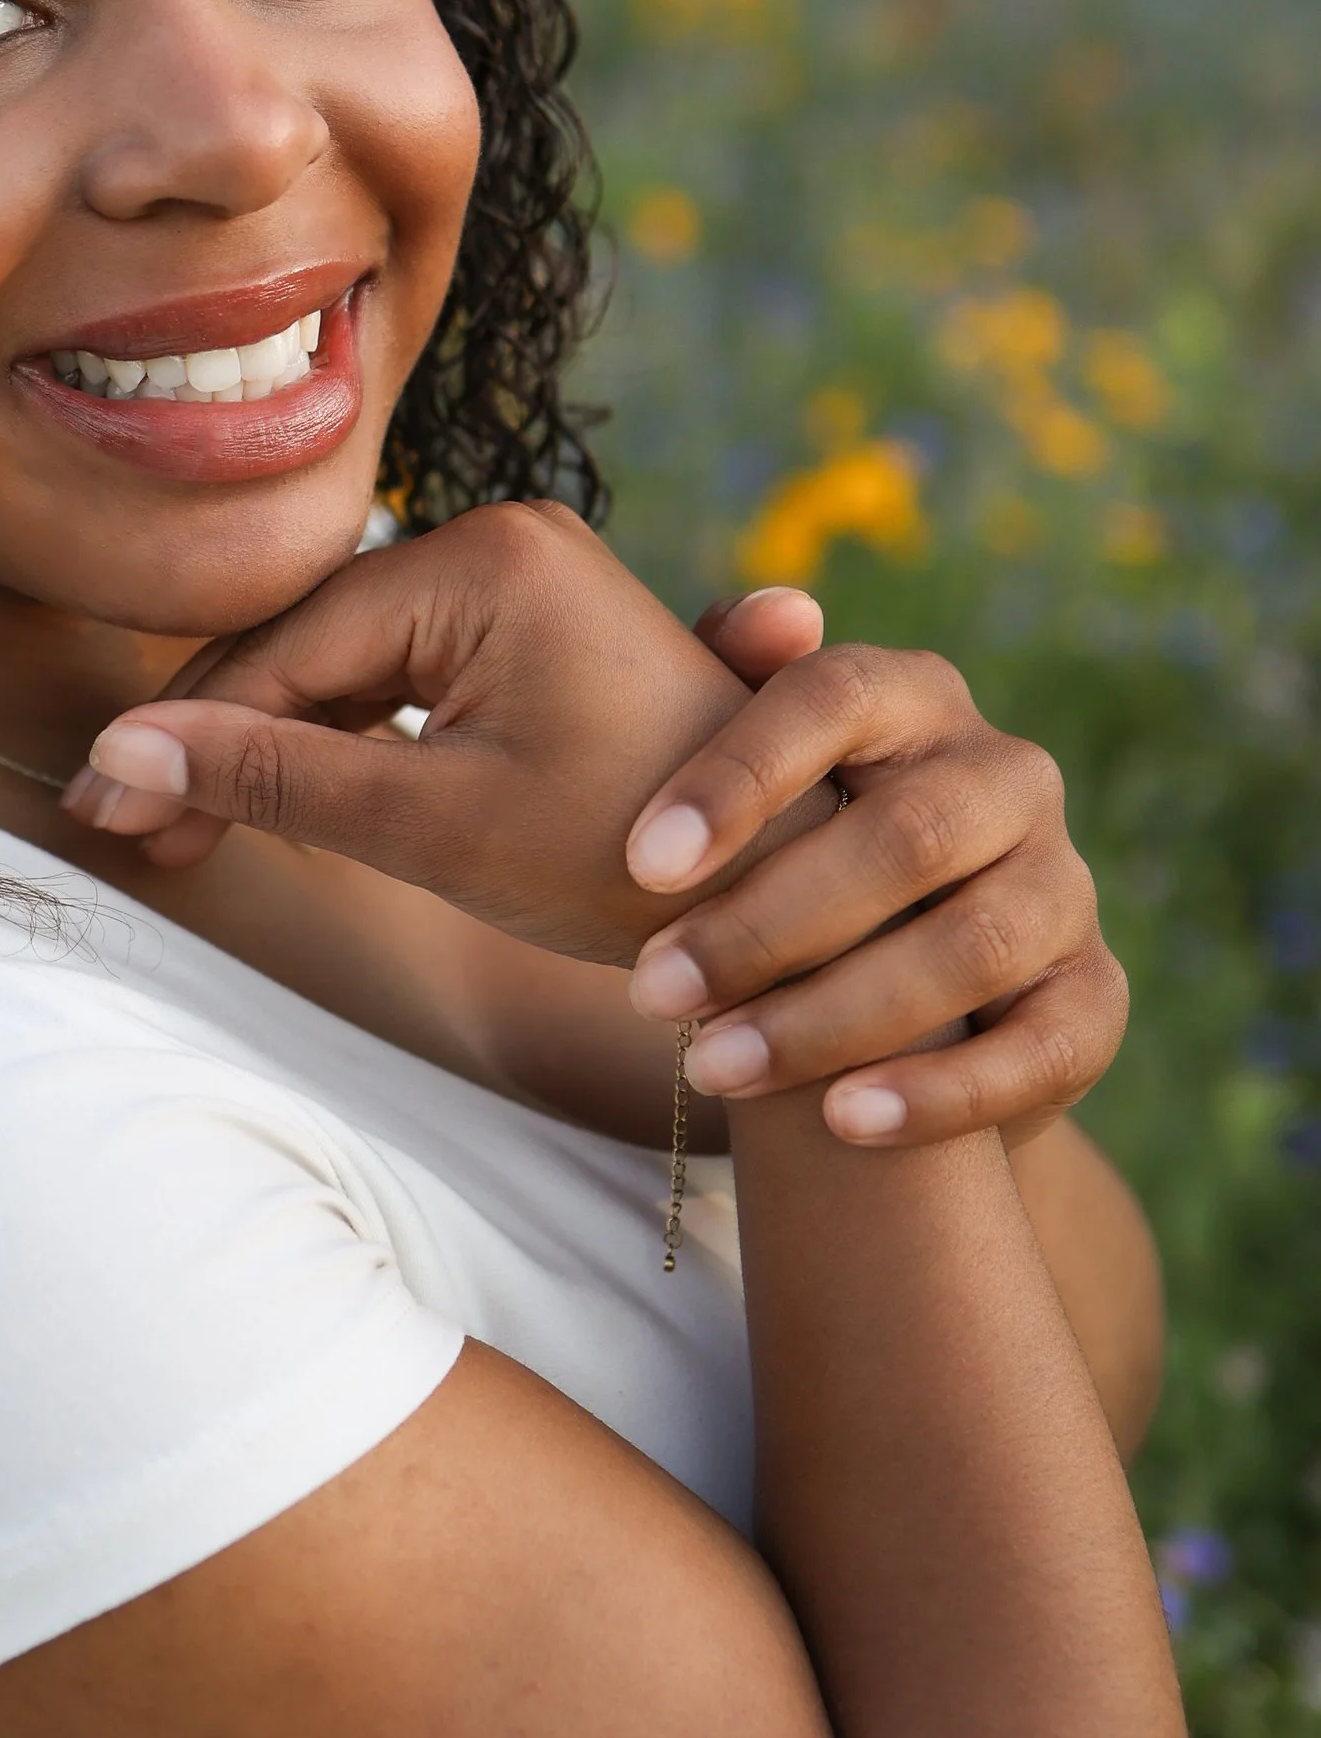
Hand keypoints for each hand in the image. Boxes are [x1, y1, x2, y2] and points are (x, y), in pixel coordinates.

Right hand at [63, 502, 838, 969]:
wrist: (786, 901)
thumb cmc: (624, 860)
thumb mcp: (432, 824)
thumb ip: (275, 778)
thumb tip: (120, 752)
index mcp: (486, 561)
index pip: (288, 647)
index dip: (187, 735)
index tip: (104, 811)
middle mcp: (503, 541)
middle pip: (308, 644)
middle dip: (214, 740)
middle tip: (123, 828)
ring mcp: (522, 583)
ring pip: (348, 665)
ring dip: (269, 747)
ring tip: (179, 830)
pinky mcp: (535, 634)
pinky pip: (403, 678)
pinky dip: (340, 744)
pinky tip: (271, 803)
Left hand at [614, 604, 1127, 1147]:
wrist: (875, 979)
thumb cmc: (778, 842)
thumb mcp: (741, 761)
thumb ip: (726, 678)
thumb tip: (772, 614)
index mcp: (912, 697)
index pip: (836, 698)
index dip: (741, 774)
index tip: (642, 864)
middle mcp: (1007, 776)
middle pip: (904, 836)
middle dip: (766, 922)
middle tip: (651, 991)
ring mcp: (1062, 886)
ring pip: (968, 947)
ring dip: (831, 1015)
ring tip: (711, 1064)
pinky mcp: (1095, 996)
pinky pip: (1041, 1047)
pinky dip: (942, 1092)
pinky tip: (841, 1123)